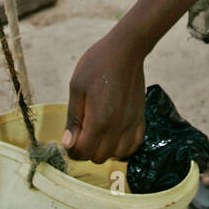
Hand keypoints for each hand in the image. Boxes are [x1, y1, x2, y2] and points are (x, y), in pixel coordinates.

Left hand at [61, 31, 146, 165]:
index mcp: (99, 120)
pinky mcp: (140, 119)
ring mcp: (131, 124)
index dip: (72, 150)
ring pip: (117, 154)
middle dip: (87, 150)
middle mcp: (117, 126)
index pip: (83, 152)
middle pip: (99, 157)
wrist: (126, 51)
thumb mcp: (76, 88)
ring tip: (98, 133)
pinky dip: (123, 146)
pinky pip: (134, 145)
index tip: (69, 141)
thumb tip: (68, 144)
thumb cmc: (97, 65)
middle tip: (82, 134)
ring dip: (105, 150)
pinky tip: (114, 135)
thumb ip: (73, 119)